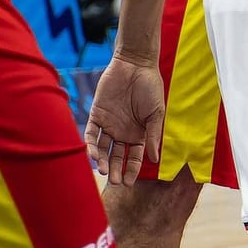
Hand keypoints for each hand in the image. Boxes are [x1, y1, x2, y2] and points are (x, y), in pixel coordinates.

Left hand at [85, 56, 166, 185]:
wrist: (135, 65)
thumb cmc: (150, 88)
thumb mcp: (155, 113)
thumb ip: (153, 135)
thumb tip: (155, 158)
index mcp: (138, 133)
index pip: (133, 157)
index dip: (131, 170)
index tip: (128, 182)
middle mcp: (122, 132)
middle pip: (116, 156)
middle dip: (115, 169)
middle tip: (114, 181)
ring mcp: (108, 124)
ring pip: (103, 148)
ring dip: (102, 160)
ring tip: (104, 171)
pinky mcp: (96, 115)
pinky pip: (91, 134)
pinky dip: (91, 145)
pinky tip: (93, 154)